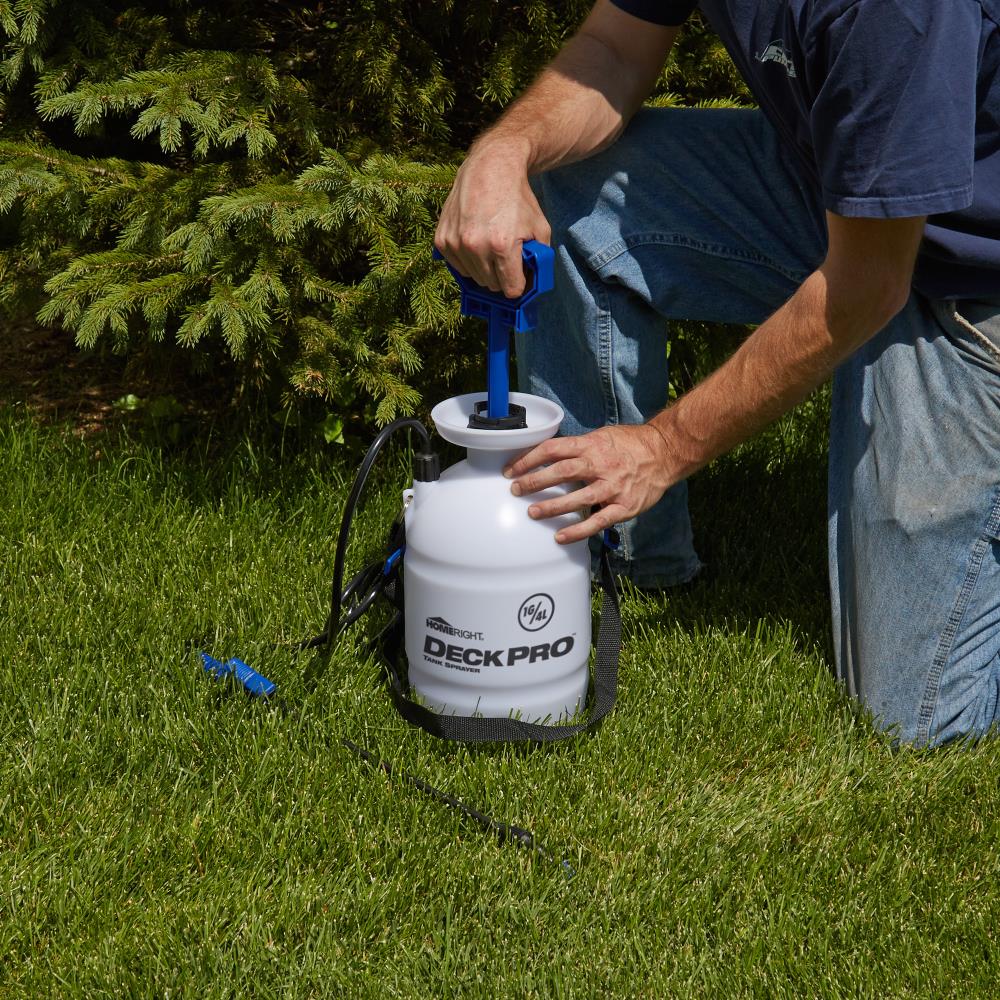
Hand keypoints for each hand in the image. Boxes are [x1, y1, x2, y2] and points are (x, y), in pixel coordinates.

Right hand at [434, 138, 550, 297]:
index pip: (511, 290)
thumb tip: (532, 283)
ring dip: (484, 269)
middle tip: (506, 256)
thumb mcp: (540, 228)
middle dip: (502, 276)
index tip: (519, 276)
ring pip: (474, 278)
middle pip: (492, 286)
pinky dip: (468, 260)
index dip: (518, 284)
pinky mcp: (442, 240)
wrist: (490, 167)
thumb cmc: (517, 198)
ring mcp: (456, 244)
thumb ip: (539, 259)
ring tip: (490, 245)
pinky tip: (475, 241)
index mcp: (502, 246)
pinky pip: (457, 267)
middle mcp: (476, 247)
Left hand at [503, 423, 674, 543]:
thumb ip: (578, 447)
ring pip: (577, 497)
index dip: (529, 459)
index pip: (553, 449)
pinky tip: (560, 537)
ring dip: (552, 507)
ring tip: (532, 513)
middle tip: (515, 490)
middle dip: (534, 481)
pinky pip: (598, 521)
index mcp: (591, 445)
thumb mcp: (601, 436)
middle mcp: (600, 464)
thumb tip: (549, 454)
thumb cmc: (630, 444)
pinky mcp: (623, 506)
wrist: (665, 453)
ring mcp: (612, 487)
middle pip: (561, 472)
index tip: (512, 469)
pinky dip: (578, 531)